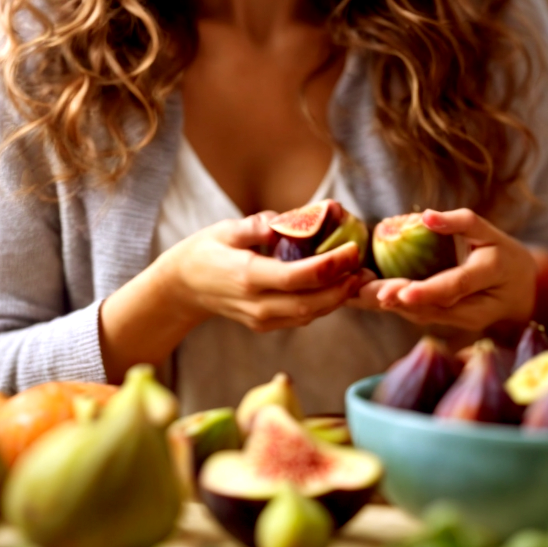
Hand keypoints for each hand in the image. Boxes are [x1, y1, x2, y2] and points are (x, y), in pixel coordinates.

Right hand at [158, 212, 372, 331]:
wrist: (183, 287)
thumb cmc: (205, 251)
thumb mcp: (224, 230)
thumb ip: (255, 226)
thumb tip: (283, 222)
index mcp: (247, 276)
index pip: (298, 276)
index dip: (330, 265)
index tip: (352, 248)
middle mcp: (256, 304)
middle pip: (310, 303)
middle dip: (342, 287)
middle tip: (365, 267)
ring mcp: (260, 319)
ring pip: (309, 315)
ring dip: (337, 299)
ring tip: (359, 277)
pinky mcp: (264, 324)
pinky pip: (301, 318)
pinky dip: (323, 305)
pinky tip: (338, 287)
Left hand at [353, 209, 535, 330]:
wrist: (524, 295)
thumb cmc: (505, 255)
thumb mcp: (491, 233)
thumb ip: (462, 222)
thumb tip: (425, 215)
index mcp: (491, 276)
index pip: (456, 286)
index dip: (426, 291)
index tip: (396, 293)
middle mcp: (476, 308)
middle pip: (430, 308)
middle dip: (392, 301)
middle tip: (358, 292)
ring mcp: (461, 321)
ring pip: (420, 315)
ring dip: (385, 306)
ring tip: (351, 292)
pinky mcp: (447, 324)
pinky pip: (417, 314)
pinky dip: (391, 305)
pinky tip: (362, 296)